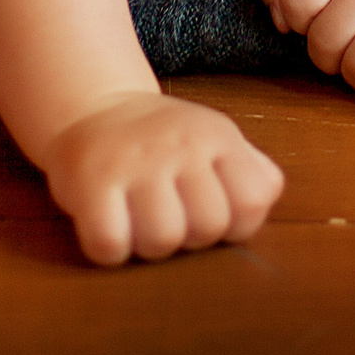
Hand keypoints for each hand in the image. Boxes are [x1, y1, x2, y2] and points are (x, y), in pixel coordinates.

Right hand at [40, 92, 282, 265]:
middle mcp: (180, 144)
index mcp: (217, 136)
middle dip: (191, 237)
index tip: (210, 211)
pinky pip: (111, 244)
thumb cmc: (165, 140)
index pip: (253, 200)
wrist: (95, 107)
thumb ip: (252, 171)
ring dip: (149, 244)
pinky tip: (111, 224)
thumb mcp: (217, 138)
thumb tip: (264, 198)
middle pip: (208, 227)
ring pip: (162, 240)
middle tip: (171, 215)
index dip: (236, 223)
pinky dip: (111, 247)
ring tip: (140, 220)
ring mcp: (135, 161)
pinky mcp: (90, 181)